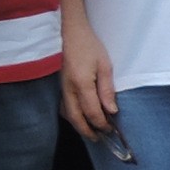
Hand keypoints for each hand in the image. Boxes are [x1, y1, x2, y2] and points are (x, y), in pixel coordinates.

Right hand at [59, 14, 118, 139]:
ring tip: (90, 130)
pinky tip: (78, 116)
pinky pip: (63, 106)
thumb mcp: (104, 64)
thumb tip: (112, 110)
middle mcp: (68, 89)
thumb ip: (107, 89)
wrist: (68, 31)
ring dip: (78, 125)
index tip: (111, 128)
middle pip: (76, 119)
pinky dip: (71, 116)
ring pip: (67, 114)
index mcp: (81, 84)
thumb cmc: (88, 45)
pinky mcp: (58, 84)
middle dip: (88, 131)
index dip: (102, 124)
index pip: (92, 113)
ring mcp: (61, 87)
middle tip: (99, 138)